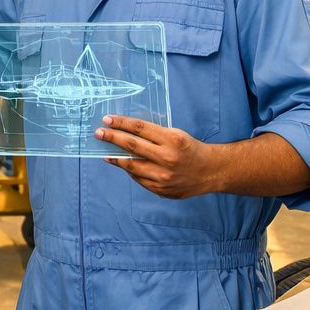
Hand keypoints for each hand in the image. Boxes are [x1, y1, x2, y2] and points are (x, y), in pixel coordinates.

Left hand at [96, 115, 220, 198]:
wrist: (210, 172)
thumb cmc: (190, 149)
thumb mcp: (176, 135)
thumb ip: (153, 134)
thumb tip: (125, 132)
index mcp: (172, 139)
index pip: (140, 128)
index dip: (121, 123)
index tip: (107, 119)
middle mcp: (167, 158)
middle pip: (132, 146)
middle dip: (112, 138)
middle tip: (98, 133)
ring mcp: (163, 177)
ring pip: (131, 166)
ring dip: (116, 158)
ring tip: (106, 152)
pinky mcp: (161, 190)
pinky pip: (139, 179)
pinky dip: (130, 171)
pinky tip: (123, 165)